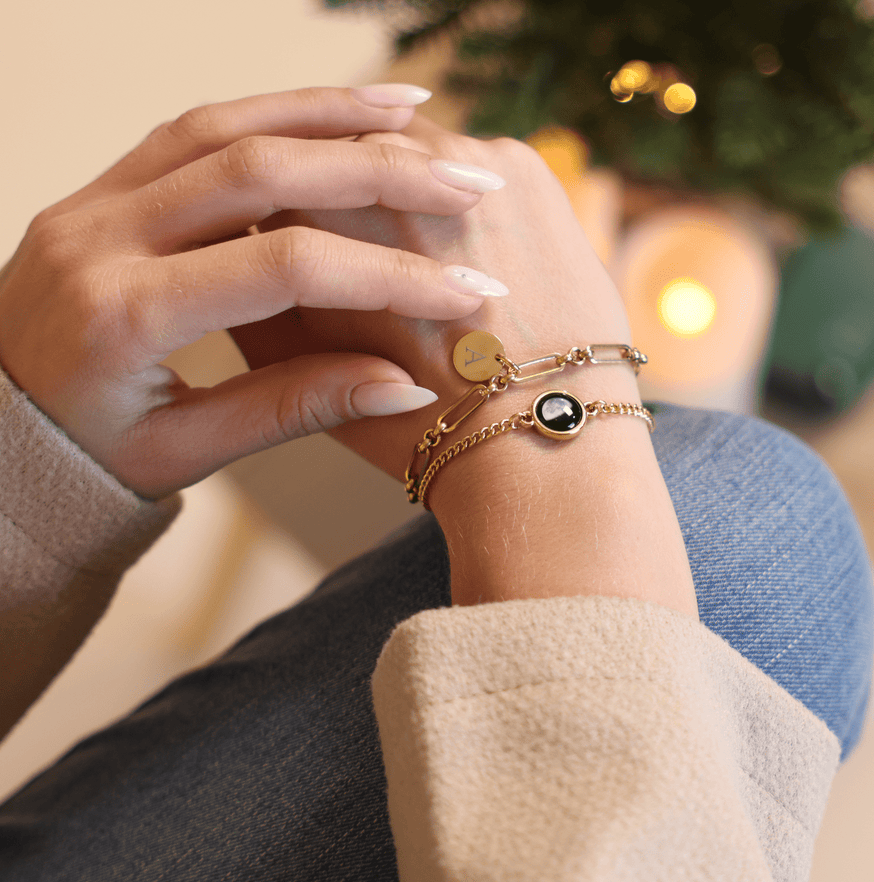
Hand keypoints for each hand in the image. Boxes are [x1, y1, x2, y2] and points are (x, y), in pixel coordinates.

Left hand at [0, 86, 508, 498]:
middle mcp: (102, 235)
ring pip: (227, 125)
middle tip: (465, 183)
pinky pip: (194, 129)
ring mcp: (95, 199)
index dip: (388, 276)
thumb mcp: (188, 452)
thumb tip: (406, 387)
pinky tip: (331, 115)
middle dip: (378, 171)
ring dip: (329, 113)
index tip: (468, 291)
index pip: (285, 268)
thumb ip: (295, 408)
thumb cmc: (86, 456)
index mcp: (124, 314)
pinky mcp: (102, 188)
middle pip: (262, 171)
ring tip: (415, 115)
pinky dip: (272, 112)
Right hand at [231, 115, 697, 616]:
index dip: (305, 205)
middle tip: (381, 254)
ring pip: (425, 151)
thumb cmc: (406, 415)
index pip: (292, 167)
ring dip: (420, 188)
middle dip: (363, 192)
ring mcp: (458, 151)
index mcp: (307, 202)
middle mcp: (380, 156)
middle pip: (358, 148)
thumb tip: (242, 243)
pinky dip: (474, 200)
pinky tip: (482, 258)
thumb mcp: (294, 365)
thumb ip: (255, 294)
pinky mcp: (522, 166)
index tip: (320, 239)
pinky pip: (481, 166)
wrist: (525, 430)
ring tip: (433, 261)